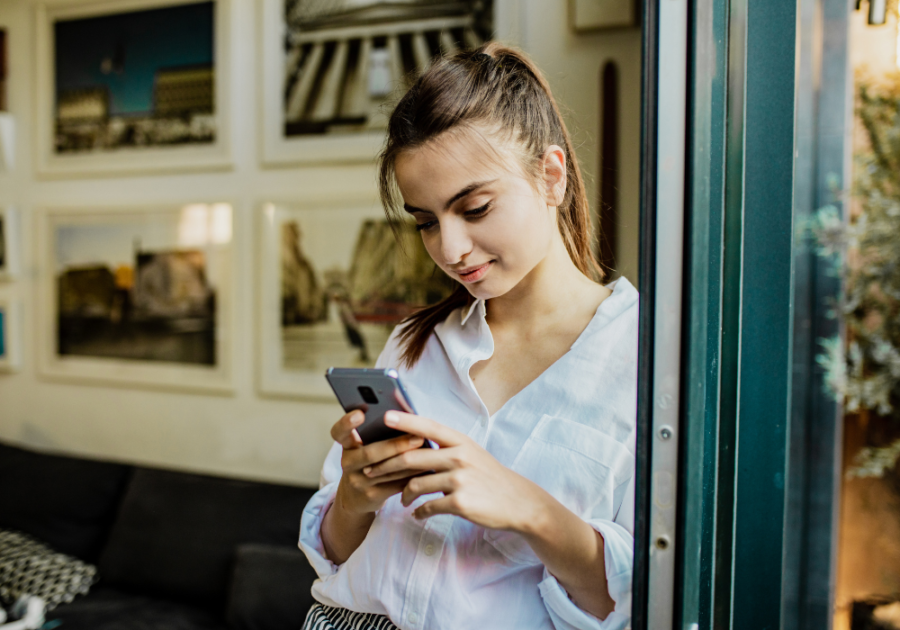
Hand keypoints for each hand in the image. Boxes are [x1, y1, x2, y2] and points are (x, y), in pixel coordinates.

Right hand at [330, 410, 426, 514]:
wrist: (354, 498)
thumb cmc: (366, 463)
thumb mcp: (363, 448)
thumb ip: (378, 434)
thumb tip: (408, 416)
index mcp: (347, 445)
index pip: (339, 432)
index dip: (346, 422)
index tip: (360, 414)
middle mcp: (348, 462)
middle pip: (370, 453)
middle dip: (396, 445)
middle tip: (417, 437)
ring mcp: (357, 481)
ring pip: (386, 471)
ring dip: (409, 461)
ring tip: (428, 451)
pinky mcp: (371, 496)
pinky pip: (394, 485)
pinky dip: (411, 476)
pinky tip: (426, 468)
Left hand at [362, 411, 551, 532]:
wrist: (519, 502)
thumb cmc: (490, 477)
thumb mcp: (472, 454)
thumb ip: (446, 448)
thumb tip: (414, 445)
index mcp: (461, 441)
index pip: (428, 427)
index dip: (405, 421)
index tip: (384, 416)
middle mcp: (459, 456)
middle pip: (412, 457)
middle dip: (386, 465)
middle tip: (371, 470)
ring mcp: (460, 479)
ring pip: (415, 484)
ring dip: (402, 494)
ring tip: (401, 499)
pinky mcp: (460, 502)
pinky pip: (428, 506)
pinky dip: (419, 512)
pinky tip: (417, 513)